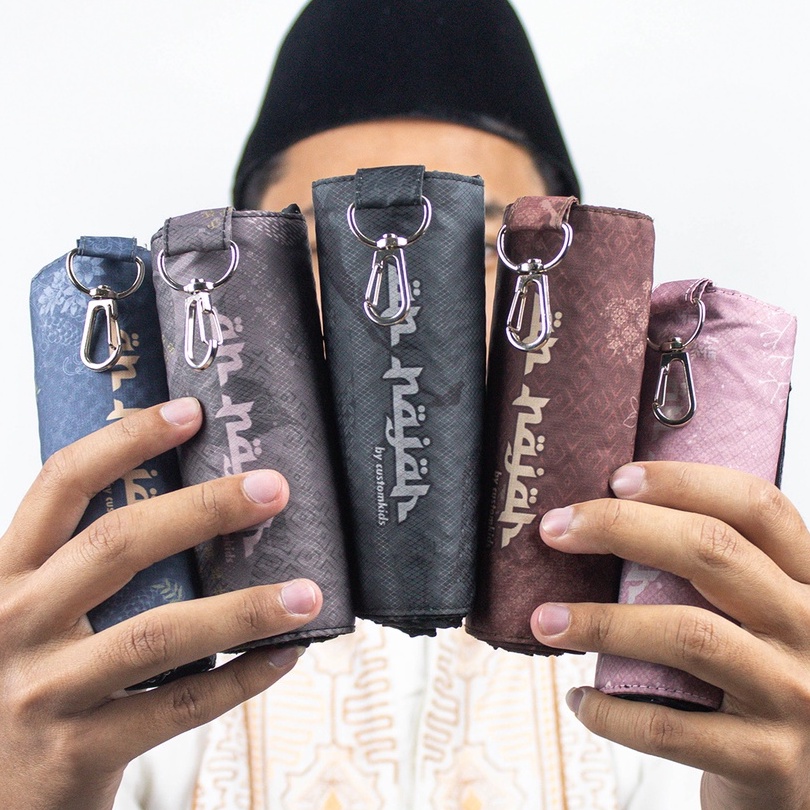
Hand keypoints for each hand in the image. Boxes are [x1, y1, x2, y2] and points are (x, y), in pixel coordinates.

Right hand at [0, 398, 321, 809]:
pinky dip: (239, 681)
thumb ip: (84, 569)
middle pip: (117, 544)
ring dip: (243, 609)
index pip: (61, 485)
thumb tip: (196, 510)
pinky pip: (176, 708)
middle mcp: (15, 623)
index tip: (191, 412)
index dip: (125, 441)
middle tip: (274, 488)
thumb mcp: (32, 614)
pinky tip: (284, 656)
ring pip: (158, 633)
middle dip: (203, 510)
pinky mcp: (77, 751)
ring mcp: (43, 690)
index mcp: (5, 574)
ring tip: (307, 593)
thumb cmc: (25, 684)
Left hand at [531, 461, 809, 809]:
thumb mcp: (756, 614)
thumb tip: (600, 522)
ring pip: (688, 635)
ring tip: (545, 619)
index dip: (685, 482)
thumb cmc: (755, 680)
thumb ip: (713, 573)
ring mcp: (796, 695)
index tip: (617, 479)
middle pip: (714, 552)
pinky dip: (612, 712)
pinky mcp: (769, 760)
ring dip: (602, 621)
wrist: (800, 782)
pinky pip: (670, 728)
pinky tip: (580, 699)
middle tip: (555, 529)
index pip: (757, 506)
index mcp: (806, 580)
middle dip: (621, 528)